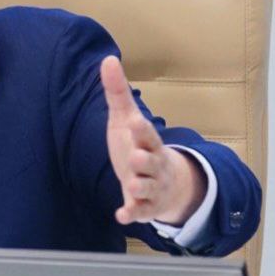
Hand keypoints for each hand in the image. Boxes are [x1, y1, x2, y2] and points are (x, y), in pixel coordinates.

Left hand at [99, 56, 203, 225]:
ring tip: (131, 185)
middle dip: (145, 161)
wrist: (166, 183)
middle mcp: (153, 165)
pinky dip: (132, 214)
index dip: (143, 131)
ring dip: (139, 187)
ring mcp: (151, 187)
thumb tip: (108, 59)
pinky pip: (140, 212)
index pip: (148, 135)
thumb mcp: (126, 119)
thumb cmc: (140, 145)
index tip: (136, 122)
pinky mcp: (145, 207)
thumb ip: (117, 92)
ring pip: (147, 188)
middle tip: (136, 158)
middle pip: (151, 163)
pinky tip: (121, 216)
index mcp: (148, 142)